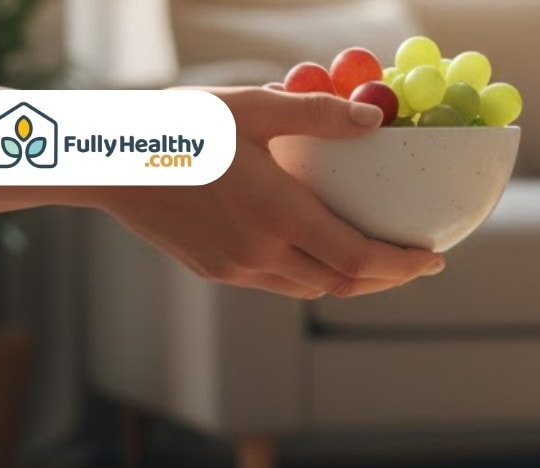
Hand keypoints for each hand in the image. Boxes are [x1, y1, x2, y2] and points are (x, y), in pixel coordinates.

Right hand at [89, 87, 443, 298]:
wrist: (105, 160)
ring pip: (312, 288)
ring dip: (349, 279)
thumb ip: (317, 115)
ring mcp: (236, 268)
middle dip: (386, 279)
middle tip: (413, 261)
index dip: (403, 266)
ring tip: (375, 258)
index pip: (359, 257)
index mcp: (276, 213)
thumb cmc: (178, 126)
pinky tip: (320, 250)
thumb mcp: (251, 108)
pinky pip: (280, 282)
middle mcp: (260, 251)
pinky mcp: (216, 272)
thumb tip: (375, 120)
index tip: (434, 260)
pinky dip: (312, 273)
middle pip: (343, 283)